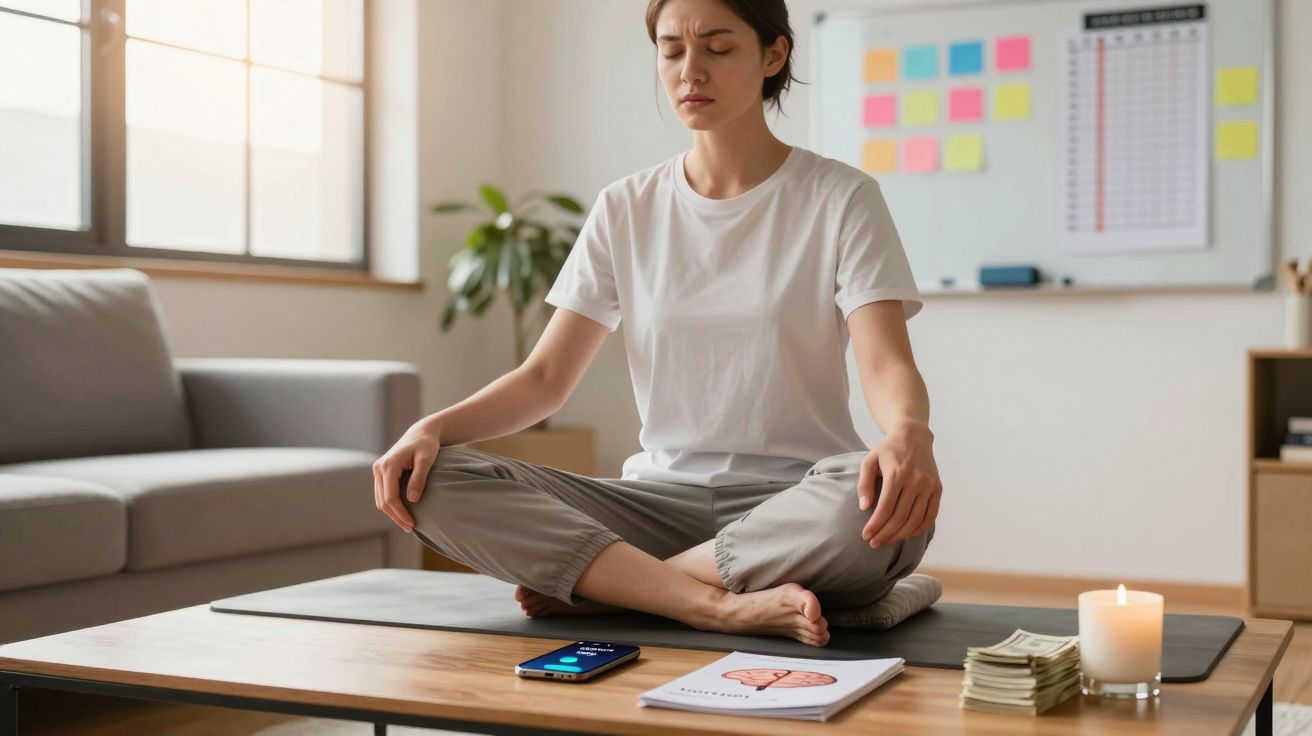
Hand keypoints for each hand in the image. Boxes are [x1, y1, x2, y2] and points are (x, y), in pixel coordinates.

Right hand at [372, 416, 443, 532]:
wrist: (421, 433)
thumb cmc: (427, 444)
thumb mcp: (426, 459)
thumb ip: (419, 478)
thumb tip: (412, 500)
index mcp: (388, 465)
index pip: (390, 497)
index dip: (400, 513)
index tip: (413, 524)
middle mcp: (379, 468)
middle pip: (383, 501)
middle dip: (396, 517)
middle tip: (412, 528)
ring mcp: (378, 471)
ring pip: (381, 500)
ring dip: (393, 513)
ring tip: (408, 524)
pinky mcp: (381, 474)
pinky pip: (383, 494)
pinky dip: (391, 506)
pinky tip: (403, 513)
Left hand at [856, 421, 940, 546]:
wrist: (914, 436)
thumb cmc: (887, 450)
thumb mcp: (869, 460)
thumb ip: (864, 483)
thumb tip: (864, 507)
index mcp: (896, 474)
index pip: (885, 508)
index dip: (875, 525)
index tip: (866, 536)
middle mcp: (915, 481)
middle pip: (900, 517)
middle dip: (886, 534)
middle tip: (874, 543)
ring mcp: (929, 485)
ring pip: (916, 519)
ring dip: (901, 534)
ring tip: (888, 541)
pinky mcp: (938, 488)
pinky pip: (931, 515)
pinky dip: (920, 528)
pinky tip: (908, 534)